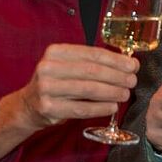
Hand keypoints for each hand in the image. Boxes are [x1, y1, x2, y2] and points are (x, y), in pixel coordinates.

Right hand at [0, 44, 138, 160]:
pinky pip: (80, 109)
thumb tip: (129, 64)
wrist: (28, 105)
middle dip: (117, 76)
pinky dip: (100, 108)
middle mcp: (48, 67)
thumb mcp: (68, 66)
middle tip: (132, 81)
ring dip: (112, 92)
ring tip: (126, 94)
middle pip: (92, 71)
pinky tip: (112, 107)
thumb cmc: (57, 82)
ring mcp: (46, 88)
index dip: (116, 60)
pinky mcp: (48, 108)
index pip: (93, 54)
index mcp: (56, 52)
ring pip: (88, 90)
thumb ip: (92, 63)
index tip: (133, 65)